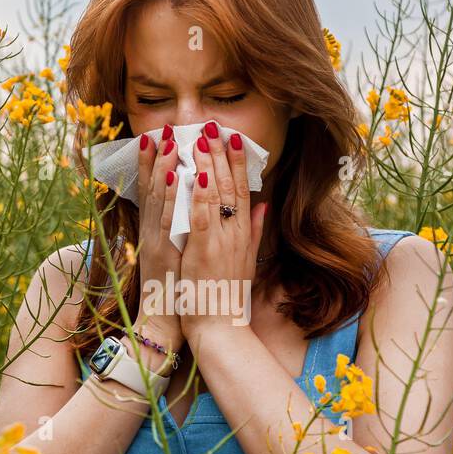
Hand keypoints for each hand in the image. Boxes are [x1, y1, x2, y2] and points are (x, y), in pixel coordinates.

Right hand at [134, 124, 184, 350]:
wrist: (169, 325)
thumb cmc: (184, 293)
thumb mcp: (189, 257)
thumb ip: (197, 232)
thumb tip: (210, 211)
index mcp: (163, 233)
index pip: (161, 192)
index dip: (161, 163)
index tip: (163, 137)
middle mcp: (156, 233)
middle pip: (154, 189)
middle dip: (157, 157)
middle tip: (162, 127)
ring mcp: (158, 242)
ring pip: (158, 199)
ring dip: (160, 167)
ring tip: (165, 141)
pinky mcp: (163, 254)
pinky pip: (166, 221)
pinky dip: (167, 197)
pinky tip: (170, 177)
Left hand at [180, 120, 267, 350]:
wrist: (220, 327)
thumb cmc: (228, 295)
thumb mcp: (247, 260)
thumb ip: (254, 230)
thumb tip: (263, 204)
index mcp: (243, 233)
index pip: (242, 189)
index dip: (237, 162)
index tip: (232, 138)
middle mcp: (234, 233)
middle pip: (228, 186)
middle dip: (220, 154)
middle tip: (213, 126)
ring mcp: (219, 241)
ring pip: (213, 195)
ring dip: (205, 165)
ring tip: (198, 138)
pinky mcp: (202, 252)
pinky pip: (198, 217)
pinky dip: (194, 195)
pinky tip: (189, 174)